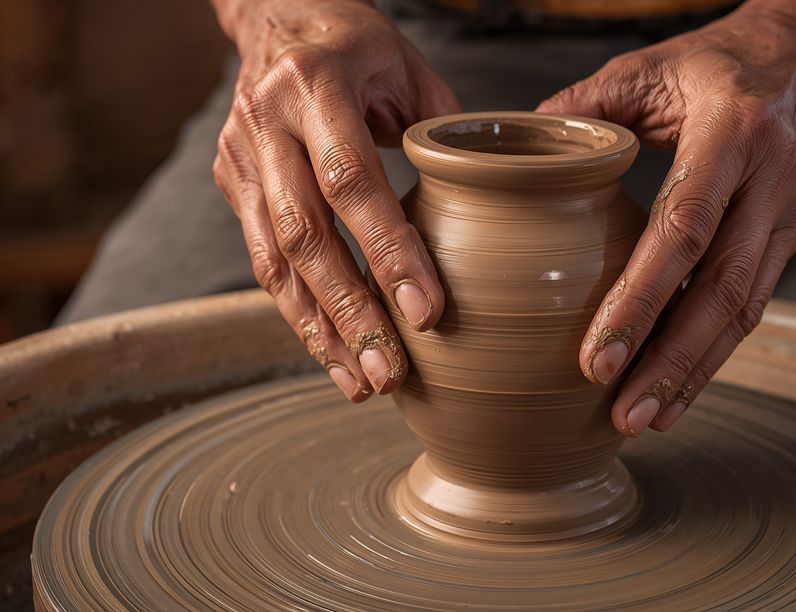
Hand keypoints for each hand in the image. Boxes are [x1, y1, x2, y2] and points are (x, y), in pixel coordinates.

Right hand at [212, 0, 459, 400]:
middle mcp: (266, 123)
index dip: (388, 251)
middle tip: (392, 371)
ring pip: (275, 262)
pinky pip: (263, 262)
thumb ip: (444, 134)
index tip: (426, 310)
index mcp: (315, 86)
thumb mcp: (408, 66)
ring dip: (321, 330)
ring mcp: (240, 157)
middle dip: (351, 312)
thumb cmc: (352, 42)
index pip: (352, 181)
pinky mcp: (233, 185)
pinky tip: (333, 352)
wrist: (274, 15)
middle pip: (306, 236)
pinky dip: (299, 314)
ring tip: (364, 381)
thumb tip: (490, 207)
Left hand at [538, 6, 795, 435]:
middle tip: (623, 415)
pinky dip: (714, 350)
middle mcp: (774, 177)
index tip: (597, 355)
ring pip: (746, 308)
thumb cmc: (714, 63)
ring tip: (646, 418)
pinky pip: (754, 302)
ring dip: (695, 371)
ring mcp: (793, 210)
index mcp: (732, 130)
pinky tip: (678, 385)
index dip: (642, 298)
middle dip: (671, 361)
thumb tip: (513, 161)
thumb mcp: (645, 69)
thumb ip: (579, 110)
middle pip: (723, 288)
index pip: (684, 227)